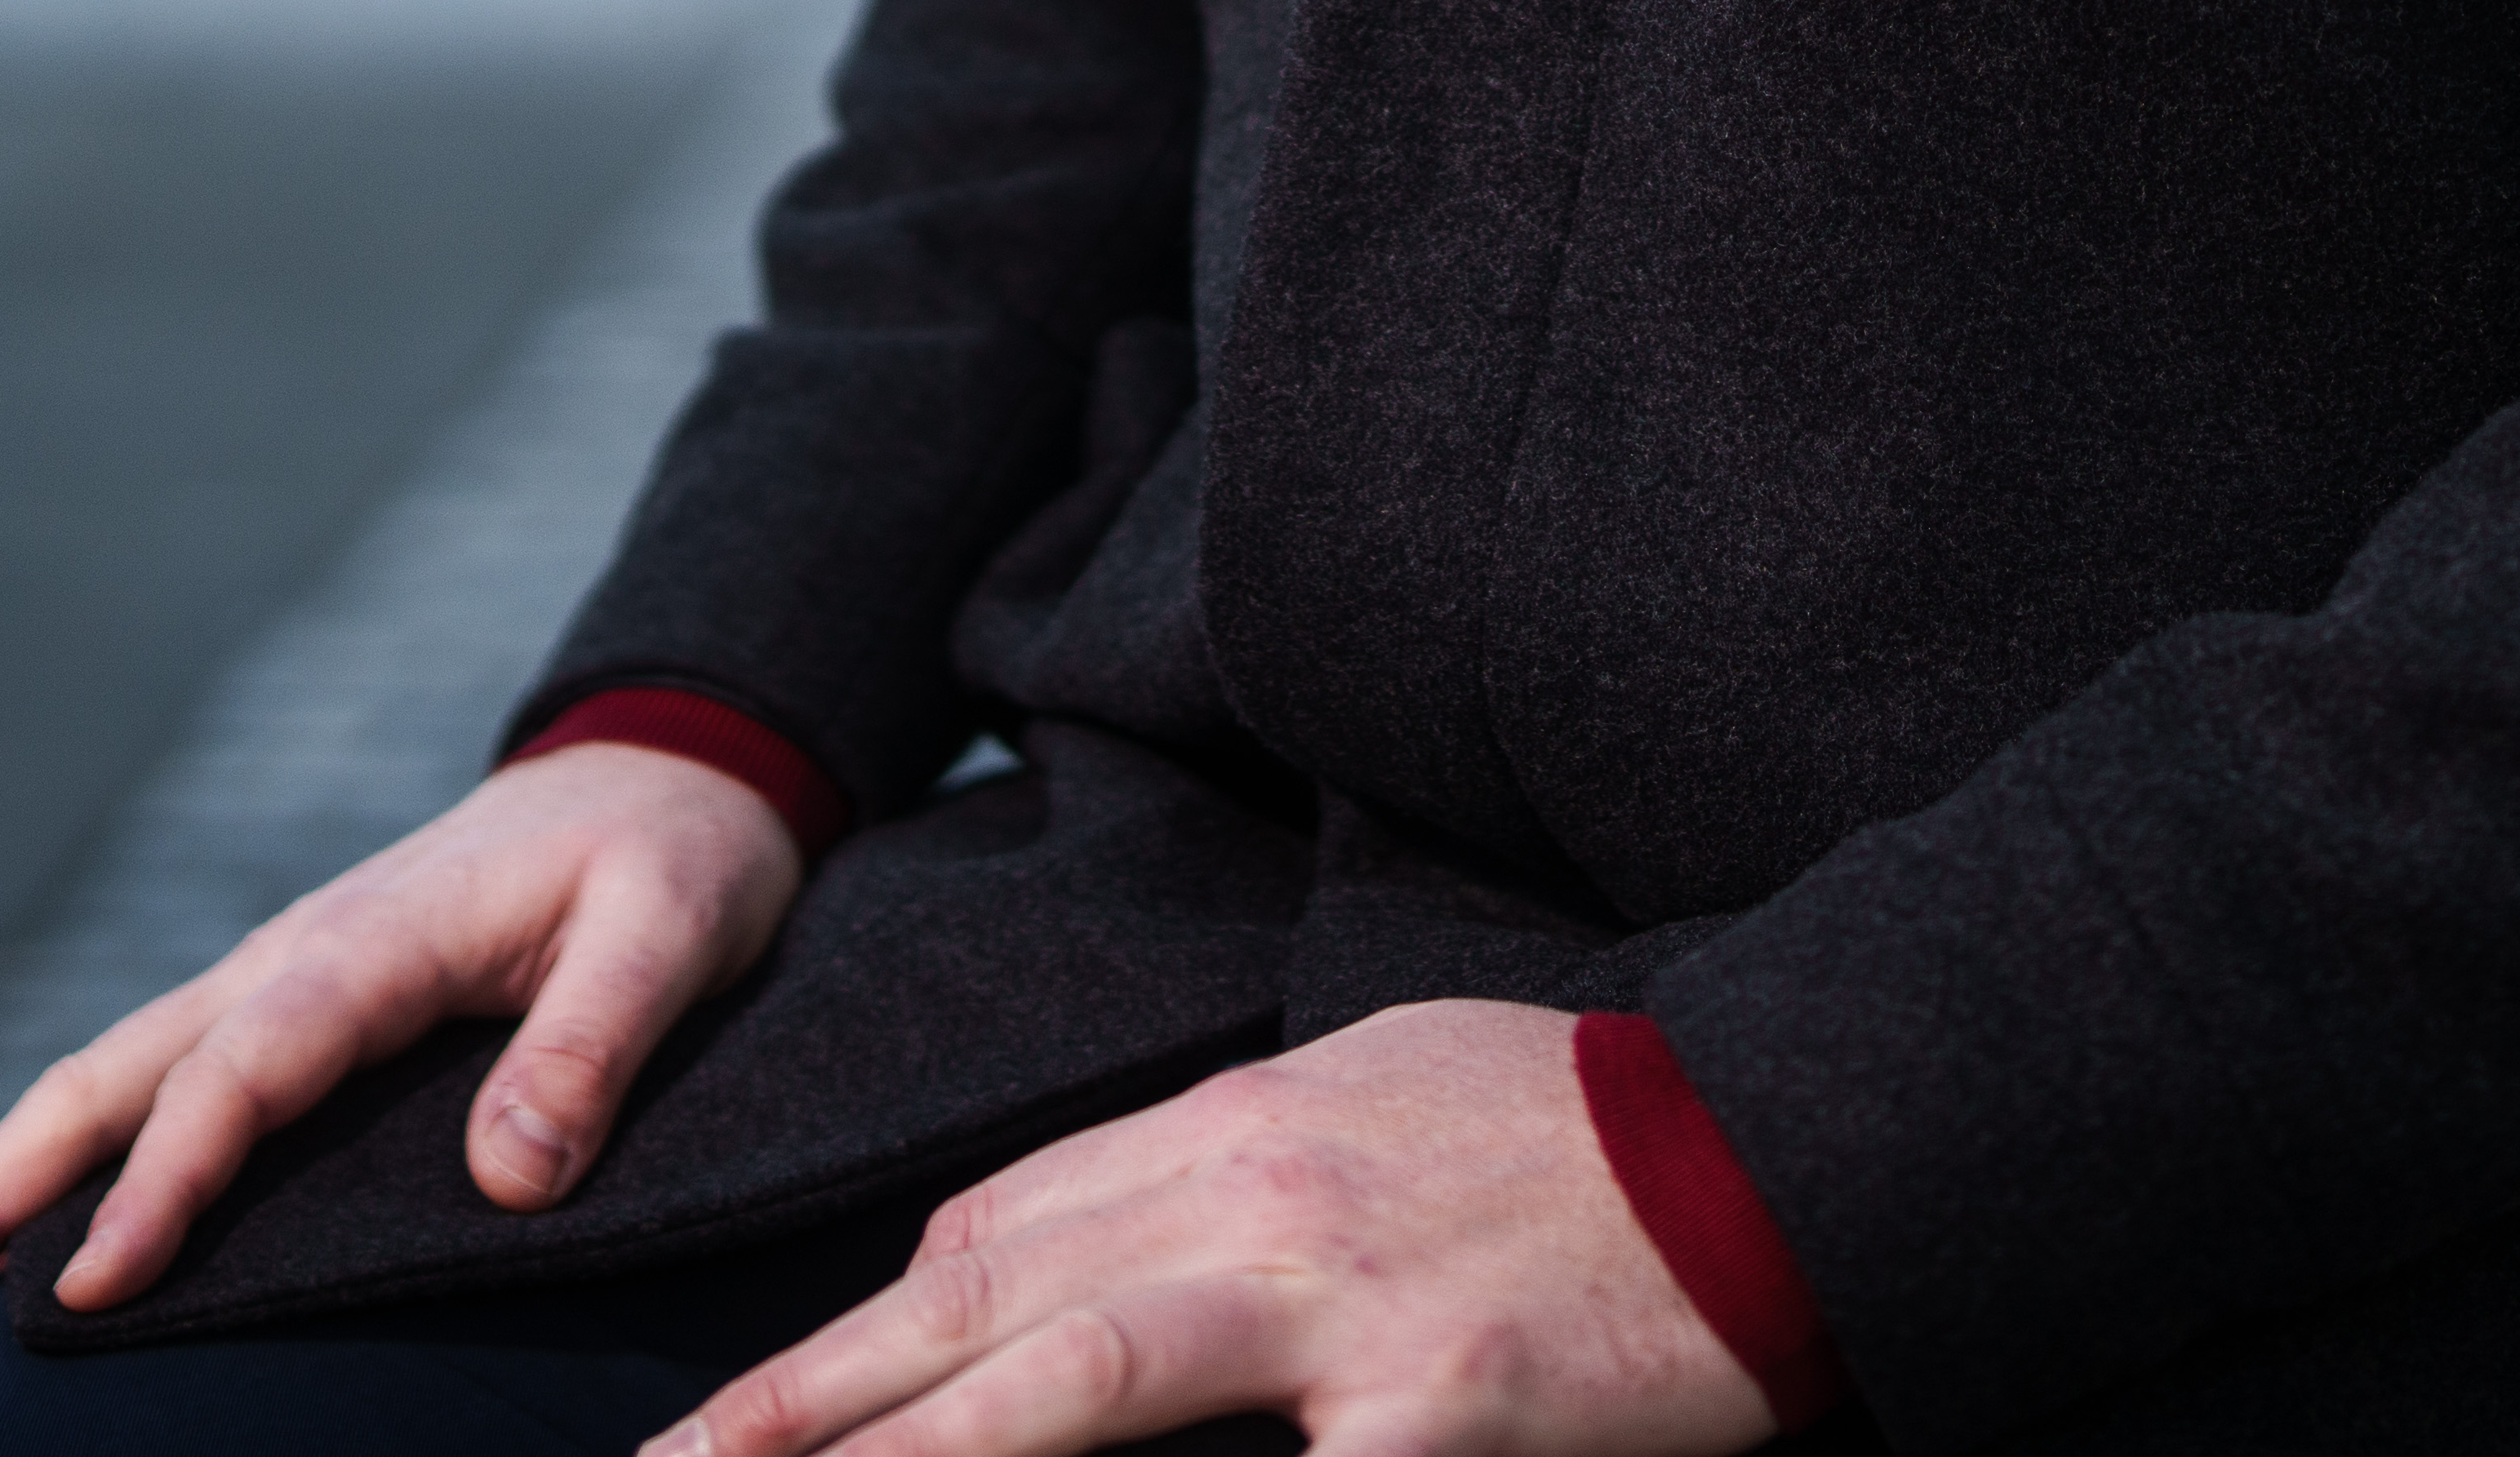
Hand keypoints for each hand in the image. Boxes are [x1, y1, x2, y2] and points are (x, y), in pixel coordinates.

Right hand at [0, 740, 813, 1342]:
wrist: (670, 762)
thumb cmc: (676, 855)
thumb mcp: (671, 934)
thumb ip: (595, 1046)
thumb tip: (509, 1182)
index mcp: (374, 941)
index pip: (241, 1074)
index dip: (162, 1186)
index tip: (88, 1296)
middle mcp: (297, 954)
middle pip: (111, 1075)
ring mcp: (281, 976)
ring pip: (107, 1077)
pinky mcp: (295, 1005)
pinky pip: (157, 1082)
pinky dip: (73, 1157)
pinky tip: (30, 1241)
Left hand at [651, 1000, 1783, 1456]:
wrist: (1781, 1146)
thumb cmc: (1574, 1134)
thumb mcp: (1373, 1097)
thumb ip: (1224, 1167)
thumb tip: (1086, 1242)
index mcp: (1239, 1128)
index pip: (990, 1235)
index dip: (853, 1338)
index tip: (738, 1420)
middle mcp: (1258, 1206)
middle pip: (983, 1307)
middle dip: (804, 1408)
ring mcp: (1342, 1317)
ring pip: (1072, 1389)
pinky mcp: (1434, 1421)